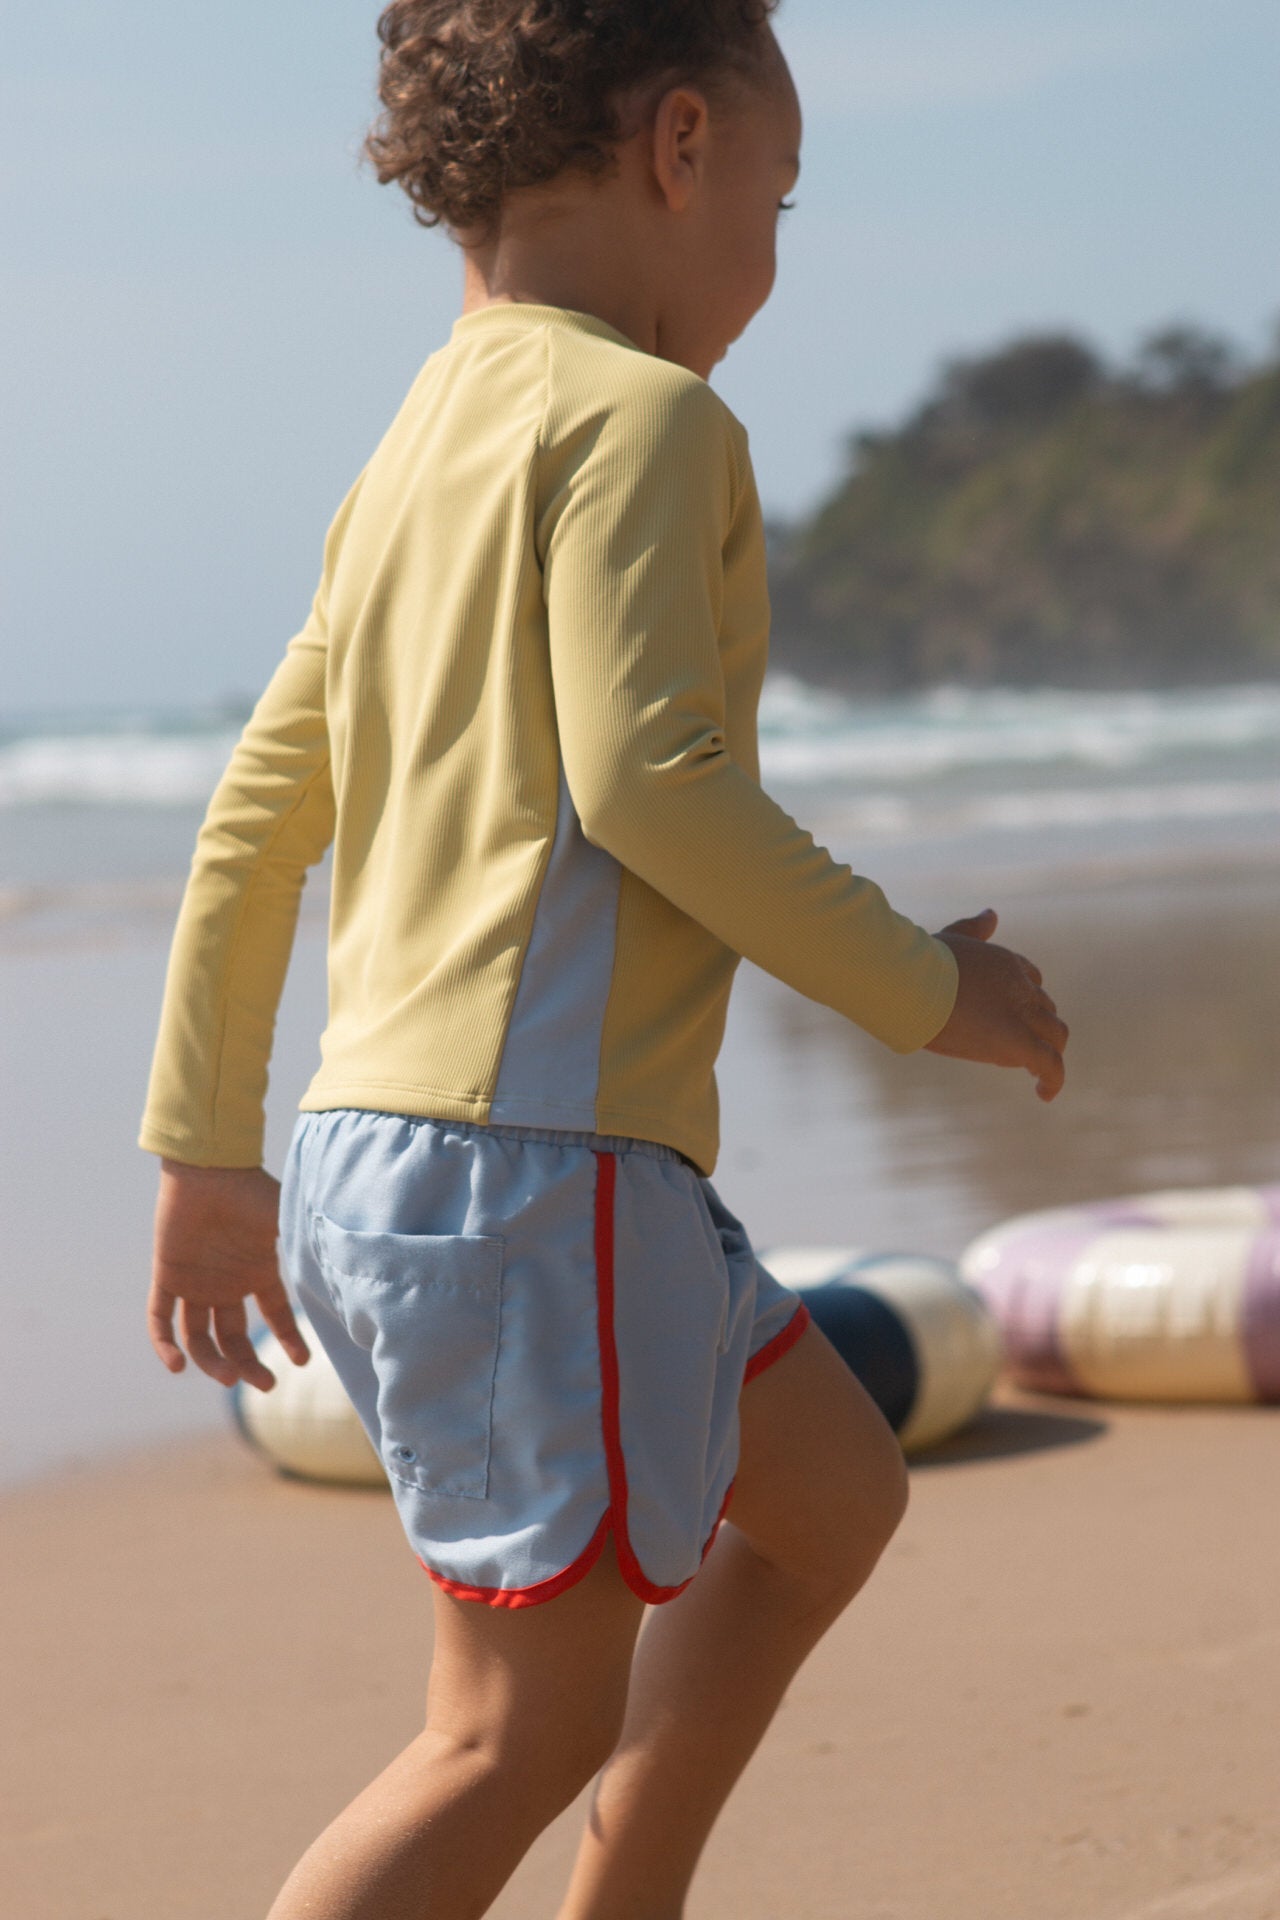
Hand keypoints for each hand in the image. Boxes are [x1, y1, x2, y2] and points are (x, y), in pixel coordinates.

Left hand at [147, 1160, 309, 1390]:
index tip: (301, 1362)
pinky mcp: (168, 1274)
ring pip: (199, 1336)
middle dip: (247, 1364)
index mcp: (258, 1271)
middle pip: (234, 1337)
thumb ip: (311, 1248)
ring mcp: (196, 1281)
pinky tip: (177, 1366)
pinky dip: (165, 1344)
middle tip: (261, 1384)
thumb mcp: (288, 1224)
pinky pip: (161, 1318)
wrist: (209, 1167)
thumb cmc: (251, 1192)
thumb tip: (352, 1274)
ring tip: (226, 1377)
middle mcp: (227, 1282)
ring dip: (211, 1361)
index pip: (275, 1315)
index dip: (289, 1339)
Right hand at [926, 908, 1068, 1101]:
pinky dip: (1053, 1079)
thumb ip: (974, 928)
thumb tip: (992, 914)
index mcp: (1006, 962)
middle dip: (1040, 1027)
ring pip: (1055, 1035)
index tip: (1015, 1014)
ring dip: (1049, 1051)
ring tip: (1038, 1072)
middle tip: (1028, 1048)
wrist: (910, 982)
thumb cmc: (919, 961)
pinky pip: (1049, 1064)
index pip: (1032, 981)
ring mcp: (1021, 1013)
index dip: (1027, 999)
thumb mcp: (951, 937)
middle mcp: (1021, 987)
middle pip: (1046, 1010)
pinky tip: (1045, 1094)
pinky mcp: (1017, 1040)